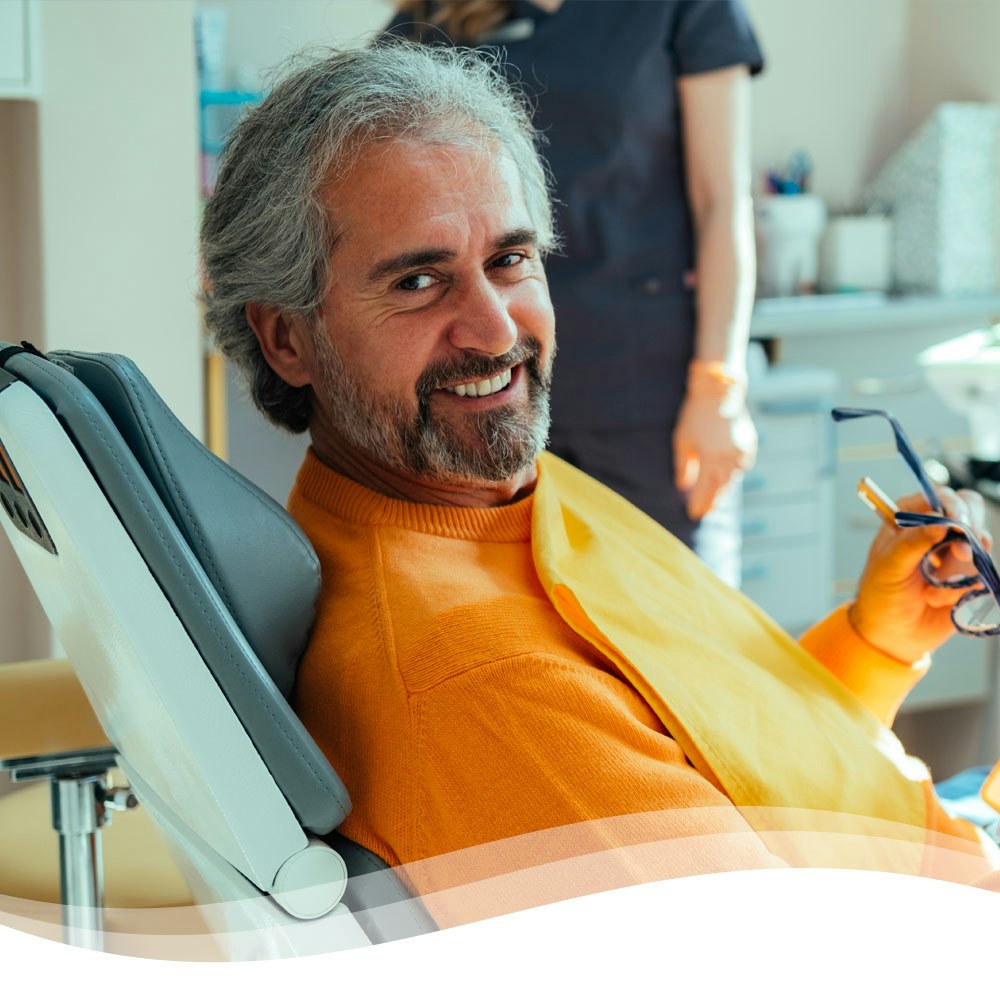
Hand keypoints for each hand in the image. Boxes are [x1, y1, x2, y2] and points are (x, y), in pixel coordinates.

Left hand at [673, 390, 757, 519]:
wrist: (719, 391)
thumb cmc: (695, 415)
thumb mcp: (683, 441)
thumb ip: (684, 467)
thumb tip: (683, 487)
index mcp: (712, 458)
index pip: (705, 490)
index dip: (699, 503)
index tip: (692, 514)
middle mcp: (730, 458)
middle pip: (720, 488)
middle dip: (710, 501)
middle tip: (702, 512)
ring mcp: (742, 452)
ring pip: (732, 480)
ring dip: (722, 491)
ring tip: (712, 500)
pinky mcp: (749, 445)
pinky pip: (741, 467)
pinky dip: (733, 476)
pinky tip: (725, 480)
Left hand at [849, 487, 992, 662]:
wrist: (892, 633)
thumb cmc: (881, 594)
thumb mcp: (889, 566)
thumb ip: (912, 543)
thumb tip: (939, 523)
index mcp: (908, 518)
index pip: (939, 496)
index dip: (952, 504)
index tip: (958, 521)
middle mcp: (935, 529)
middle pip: (970, 510)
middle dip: (969, 532)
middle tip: (961, 554)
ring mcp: (955, 551)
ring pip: (979, 544)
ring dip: (959, 571)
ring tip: (931, 592)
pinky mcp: (969, 575)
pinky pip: (983, 573)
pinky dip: (964, 589)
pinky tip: (940, 601)